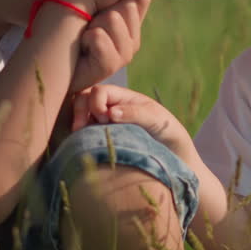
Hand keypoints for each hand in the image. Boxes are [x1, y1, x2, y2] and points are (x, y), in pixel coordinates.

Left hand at [68, 0, 148, 93]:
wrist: (50, 58)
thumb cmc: (69, 24)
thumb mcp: (99, 2)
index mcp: (133, 24)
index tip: (102, 2)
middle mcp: (133, 40)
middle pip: (128, 5)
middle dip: (102, 8)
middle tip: (88, 22)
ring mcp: (124, 55)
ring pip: (113, 19)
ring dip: (92, 23)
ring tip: (83, 35)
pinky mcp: (110, 66)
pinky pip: (100, 38)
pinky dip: (86, 38)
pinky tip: (82, 47)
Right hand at [70, 85, 189, 154]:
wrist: (174, 157)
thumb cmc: (167, 132)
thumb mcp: (156, 119)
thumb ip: (135, 113)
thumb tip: (108, 113)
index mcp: (123, 98)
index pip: (98, 91)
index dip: (96, 103)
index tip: (105, 119)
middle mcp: (110, 109)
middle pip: (83, 99)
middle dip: (79, 111)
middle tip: (81, 128)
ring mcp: (103, 125)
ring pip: (79, 117)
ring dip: (76, 123)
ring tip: (79, 137)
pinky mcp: (100, 142)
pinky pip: (82, 136)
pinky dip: (79, 138)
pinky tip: (81, 145)